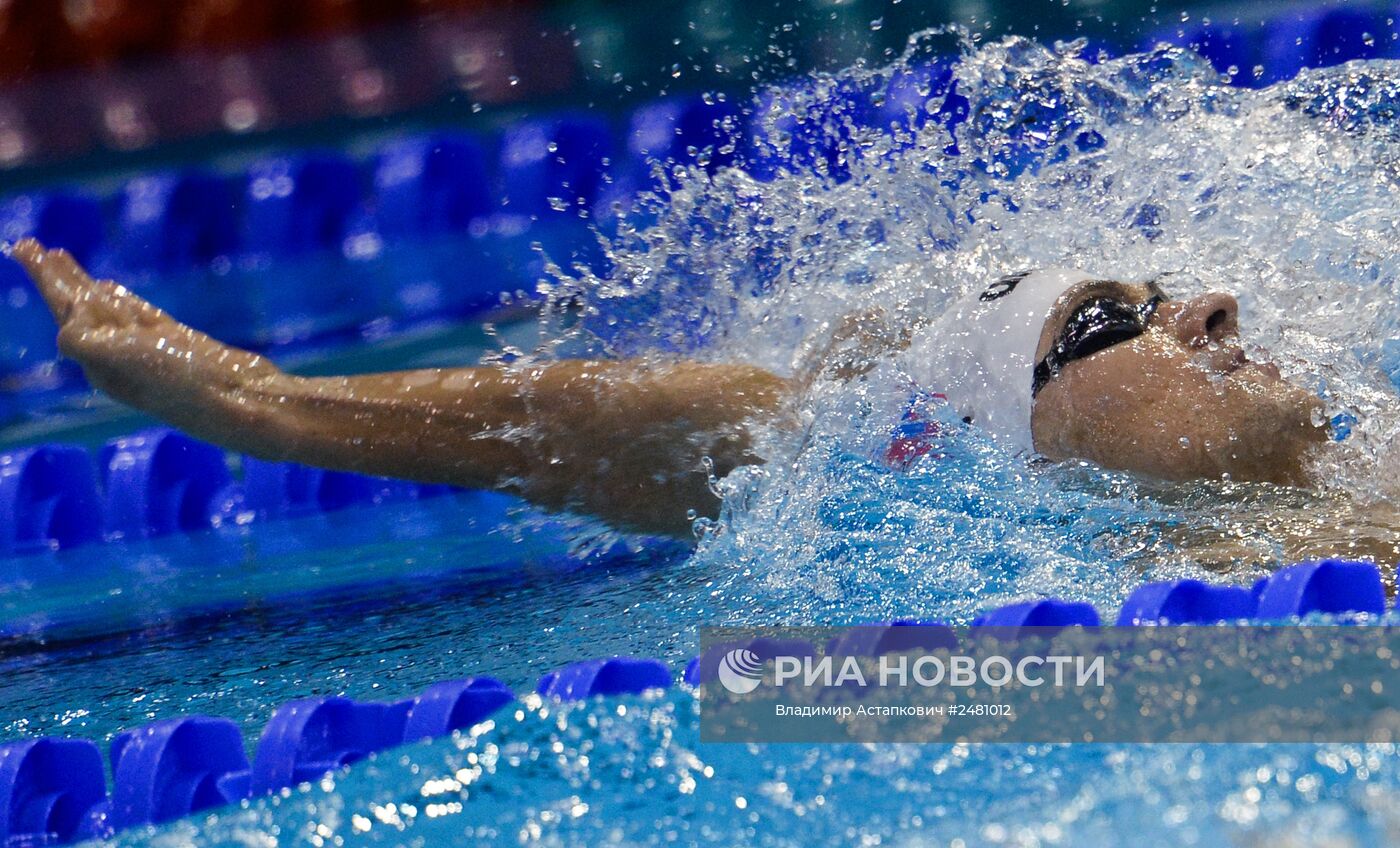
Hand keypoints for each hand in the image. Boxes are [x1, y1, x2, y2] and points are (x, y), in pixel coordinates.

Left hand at [9, 238, 276, 415]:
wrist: (244, 401)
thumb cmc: (184, 383)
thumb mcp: (125, 359)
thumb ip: (85, 339)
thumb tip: (71, 323)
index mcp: (99, 363)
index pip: (65, 311)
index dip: (45, 279)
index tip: (25, 247)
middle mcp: (119, 358)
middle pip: (78, 308)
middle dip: (55, 276)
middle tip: (28, 244)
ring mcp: (150, 350)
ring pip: (107, 307)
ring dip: (81, 282)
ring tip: (60, 257)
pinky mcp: (179, 344)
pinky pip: (139, 314)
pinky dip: (121, 298)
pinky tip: (108, 288)